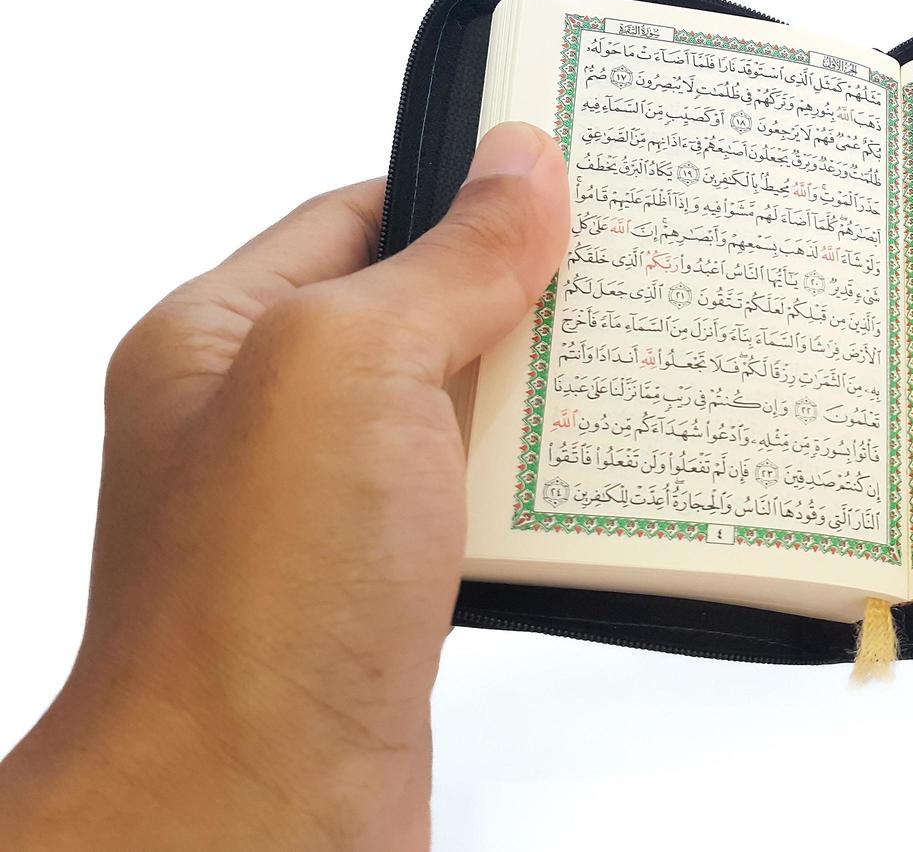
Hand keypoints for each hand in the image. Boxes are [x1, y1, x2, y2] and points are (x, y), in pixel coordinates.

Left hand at [0, 123, 567, 848]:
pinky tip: (614, 487)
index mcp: (224, 339)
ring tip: (650, 368)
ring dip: (551, 405)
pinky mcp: (393, 594)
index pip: (361, 215)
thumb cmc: (250, 604)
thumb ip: (444, 260)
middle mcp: (270, 421)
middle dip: (529, 296)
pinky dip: (551, 496)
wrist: (250, 814)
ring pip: (467, 419)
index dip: (466, 189)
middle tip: (636, 270)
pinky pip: (488, 512)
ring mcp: (333, 513)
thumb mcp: (346, 371)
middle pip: (427, 314)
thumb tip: (521, 164)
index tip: (569, 174)